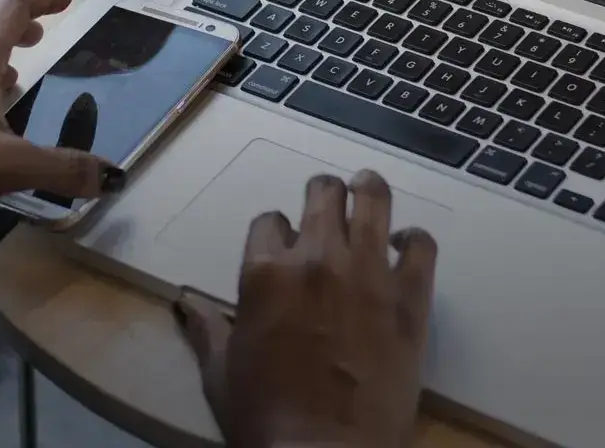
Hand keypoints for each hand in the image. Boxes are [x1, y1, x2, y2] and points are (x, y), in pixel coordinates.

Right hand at [174, 171, 437, 447]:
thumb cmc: (266, 416)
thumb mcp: (221, 372)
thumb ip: (206, 329)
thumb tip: (184, 304)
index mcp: (265, 271)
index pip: (269, 221)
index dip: (276, 231)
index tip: (283, 246)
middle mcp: (316, 259)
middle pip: (322, 193)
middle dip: (322, 193)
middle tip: (328, 202)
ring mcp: (367, 274)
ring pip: (373, 200)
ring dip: (369, 191)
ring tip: (369, 189)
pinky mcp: (410, 298)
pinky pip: (420, 246)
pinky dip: (414, 239)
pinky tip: (406, 244)